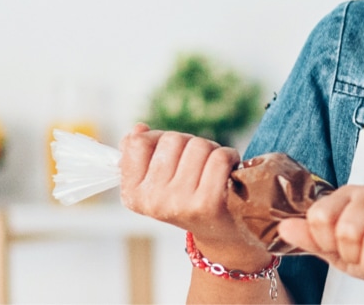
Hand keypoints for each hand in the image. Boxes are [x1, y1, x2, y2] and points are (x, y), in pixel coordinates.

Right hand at [118, 123, 266, 265]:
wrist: (220, 235)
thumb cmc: (187, 198)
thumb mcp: (157, 181)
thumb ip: (141, 153)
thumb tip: (138, 129)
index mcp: (134, 195)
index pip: (138, 143)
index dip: (159, 140)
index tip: (172, 156)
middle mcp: (153, 201)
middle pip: (172, 140)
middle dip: (188, 144)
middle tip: (196, 165)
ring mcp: (179, 203)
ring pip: (198, 145)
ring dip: (210, 150)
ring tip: (211, 170)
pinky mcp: (208, 203)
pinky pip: (219, 157)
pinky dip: (229, 157)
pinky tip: (228, 172)